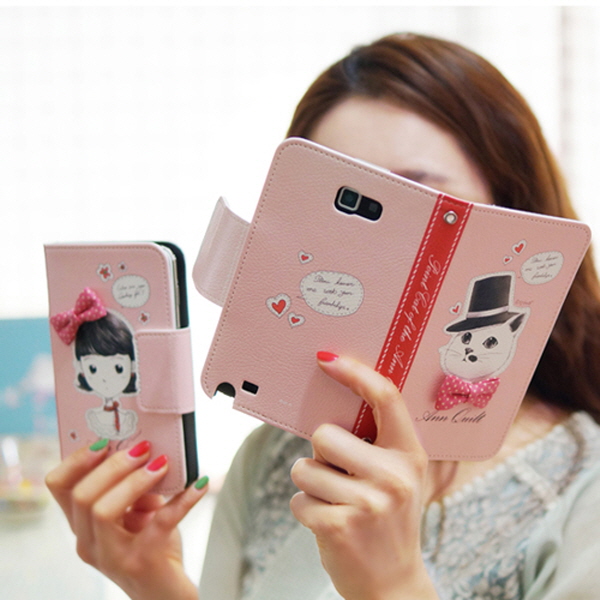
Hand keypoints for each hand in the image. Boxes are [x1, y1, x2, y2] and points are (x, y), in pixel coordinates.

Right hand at [45, 440, 208, 599]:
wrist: (165, 594)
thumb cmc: (151, 548)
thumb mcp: (137, 515)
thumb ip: (134, 489)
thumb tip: (147, 452)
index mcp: (83, 526)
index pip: (60, 488)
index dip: (77, 460)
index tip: (104, 441)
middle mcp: (89, 543)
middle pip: (82, 496)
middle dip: (113, 466)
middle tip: (142, 449)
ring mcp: (113, 556)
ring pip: (104, 511)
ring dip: (135, 481)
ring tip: (161, 464)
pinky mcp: (144, 562)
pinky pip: (162, 522)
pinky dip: (184, 499)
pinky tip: (200, 483)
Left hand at [290, 354, 437, 599]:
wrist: (393, 585)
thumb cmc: (388, 521)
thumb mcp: (398, 478)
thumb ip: (376, 443)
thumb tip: (332, 403)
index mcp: (410, 455)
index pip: (385, 398)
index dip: (355, 372)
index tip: (327, 358)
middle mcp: (393, 476)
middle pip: (324, 434)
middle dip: (320, 454)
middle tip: (339, 477)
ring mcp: (368, 503)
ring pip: (303, 467)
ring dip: (311, 485)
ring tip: (336, 503)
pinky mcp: (339, 527)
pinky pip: (298, 499)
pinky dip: (306, 510)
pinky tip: (330, 524)